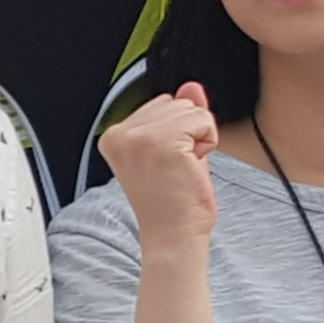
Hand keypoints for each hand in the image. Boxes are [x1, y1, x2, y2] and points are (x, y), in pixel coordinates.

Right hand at [99, 81, 221, 249]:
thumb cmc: (172, 203)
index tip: (165, 164)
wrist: (172, 236)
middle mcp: (122, 133)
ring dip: (199, 138)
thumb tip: (192, 86)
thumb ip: (180, 115)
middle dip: (188, 132)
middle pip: (177, 102)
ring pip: (192, 109)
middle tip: (176, 168)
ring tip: (183, 168)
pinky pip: (204, 120)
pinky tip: (192, 167)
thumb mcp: (174, 150)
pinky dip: (208, 142)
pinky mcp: (165, 141)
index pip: (161, 104)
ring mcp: (142, 136)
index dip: (176, 132)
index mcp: (114, 136)